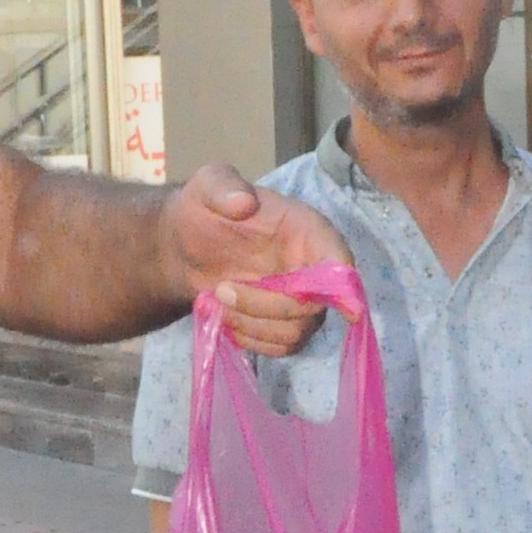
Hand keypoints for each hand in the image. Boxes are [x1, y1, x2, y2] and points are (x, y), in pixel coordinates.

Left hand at [162, 163, 353, 357]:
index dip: (344, 287)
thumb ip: (224, 187)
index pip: (338, 262)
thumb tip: (244, 202)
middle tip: (222, 290)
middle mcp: (312, 268)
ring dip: (254, 325)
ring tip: (218, 301)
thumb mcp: (207, 185)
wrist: (185, 244)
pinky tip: (227, 319)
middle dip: (266, 305)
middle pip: (314, 305)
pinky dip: (252, 340)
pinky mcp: (284, 324)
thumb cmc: (204, 210)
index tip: (345, 310)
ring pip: (296, 331)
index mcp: (307, 231)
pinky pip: (281, 347)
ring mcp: (301, 300)